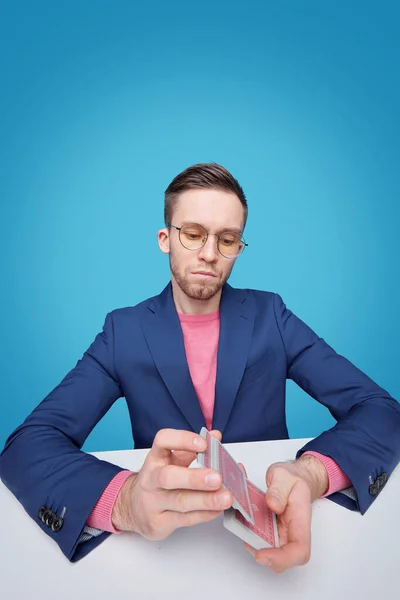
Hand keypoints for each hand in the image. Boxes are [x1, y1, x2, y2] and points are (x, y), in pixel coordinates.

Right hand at [112, 428, 232, 538]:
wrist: (134, 508)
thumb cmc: (158, 480)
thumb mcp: (172, 460)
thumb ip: (193, 449)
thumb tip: (215, 436)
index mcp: (156, 457)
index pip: (163, 441)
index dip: (183, 440)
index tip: (203, 444)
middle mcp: (151, 479)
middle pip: (168, 477)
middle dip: (194, 478)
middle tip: (216, 478)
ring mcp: (154, 503)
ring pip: (179, 501)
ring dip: (205, 500)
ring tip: (225, 498)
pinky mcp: (160, 523)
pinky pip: (185, 519)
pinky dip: (205, 514)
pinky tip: (217, 509)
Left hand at [241, 455, 327, 572]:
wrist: (294, 478)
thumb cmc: (292, 478)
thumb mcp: (284, 475)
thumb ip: (278, 489)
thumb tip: (272, 505)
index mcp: (300, 519)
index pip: (300, 550)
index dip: (282, 558)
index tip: (261, 554)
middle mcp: (293, 532)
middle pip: (285, 558)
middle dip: (264, 556)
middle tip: (246, 540)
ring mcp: (282, 534)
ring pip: (271, 553)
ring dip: (254, 546)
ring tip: (241, 527)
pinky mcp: (272, 532)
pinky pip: (262, 542)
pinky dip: (250, 537)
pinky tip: (241, 523)